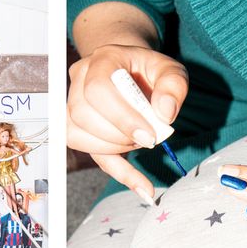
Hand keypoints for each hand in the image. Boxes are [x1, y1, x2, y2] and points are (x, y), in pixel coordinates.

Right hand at [66, 44, 187, 200]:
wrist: (130, 70)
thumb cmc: (148, 70)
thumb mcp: (169, 68)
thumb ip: (173, 85)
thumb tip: (165, 114)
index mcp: (102, 60)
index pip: (97, 89)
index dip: (121, 116)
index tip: (149, 134)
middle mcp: (80, 80)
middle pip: (82, 114)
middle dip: (118, 135)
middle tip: (148, 136)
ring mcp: (73, 105)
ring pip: (77, 135)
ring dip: (112, 148)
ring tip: (139, 141)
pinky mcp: (81, 129)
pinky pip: (91, 155)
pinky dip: (121, 173)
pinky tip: (144, 187)